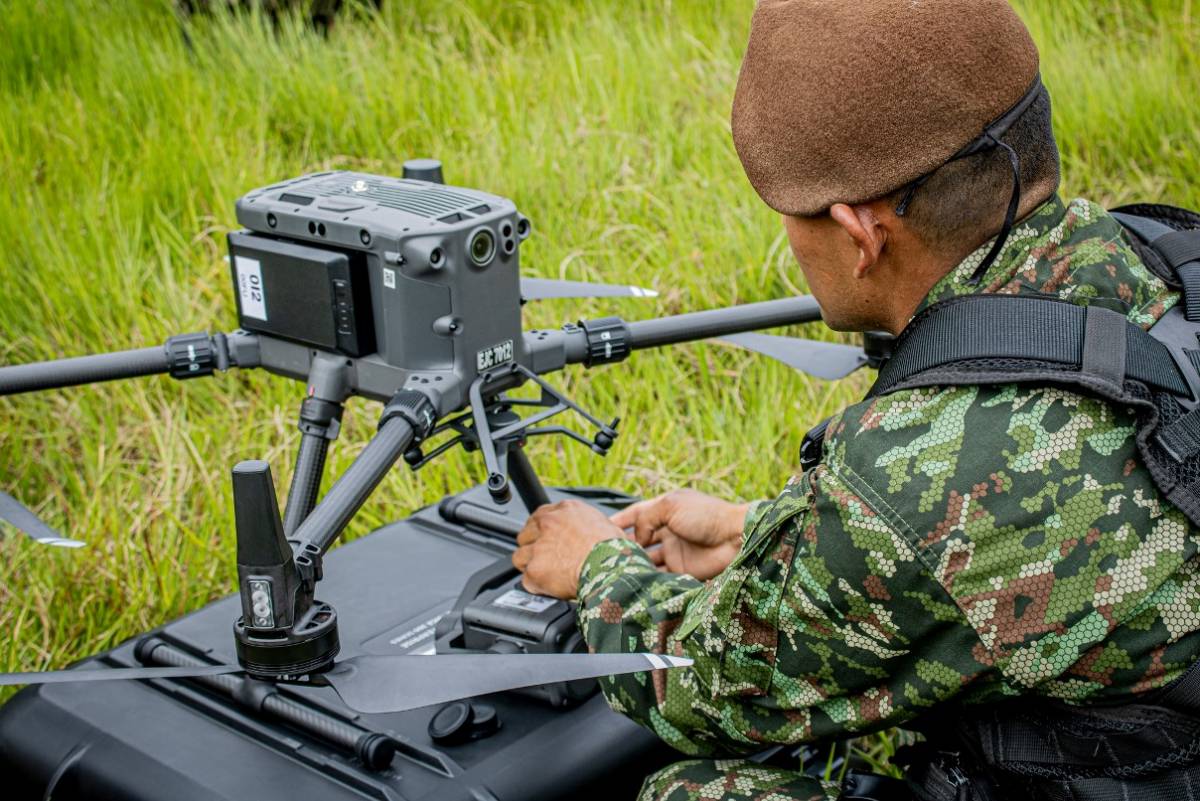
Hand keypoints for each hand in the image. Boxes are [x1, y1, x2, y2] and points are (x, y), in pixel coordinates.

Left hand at [512, 500, 625, 598]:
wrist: (611, 569)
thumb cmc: (615, 551)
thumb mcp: (605, 524)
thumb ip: (585, 524)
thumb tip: (587, 533)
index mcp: (566, 510)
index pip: (540, 516)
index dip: (541, 531)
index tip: (543, 539)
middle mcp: (549, 524)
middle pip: (526, 535)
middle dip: (533, 547)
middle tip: (547, 560)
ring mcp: (539, 546)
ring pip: (521, 557)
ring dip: (531, 566)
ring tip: (547, 575)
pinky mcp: (535, 569)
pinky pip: (526, 580)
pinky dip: (537, 586)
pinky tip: (550, 587)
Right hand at [610, 489, 748, 579]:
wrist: (736, 538)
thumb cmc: (707, 515)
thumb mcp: (671, 505)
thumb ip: (646, 518)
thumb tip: (635, 538)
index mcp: (664, 510)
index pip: (635, 514)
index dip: (618, 521)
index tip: (598, 528)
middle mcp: (667, 531)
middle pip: (639, 539)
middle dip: (622, 545)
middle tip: (603, 555)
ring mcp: (674, 551)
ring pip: (646, 559)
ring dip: (633, 563)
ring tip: (616, 570)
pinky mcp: (681, 570)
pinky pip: (660, 575)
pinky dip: (648, 578)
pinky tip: (635, 581)